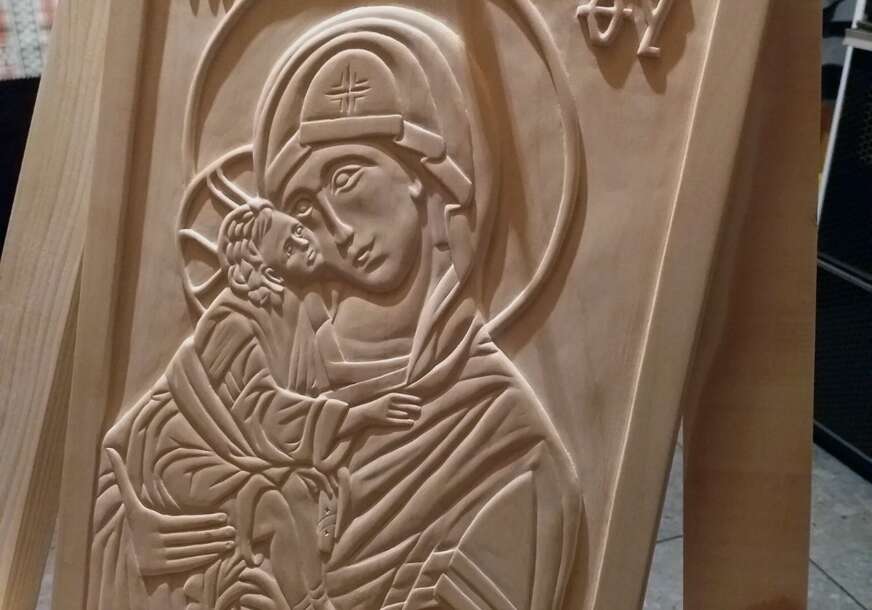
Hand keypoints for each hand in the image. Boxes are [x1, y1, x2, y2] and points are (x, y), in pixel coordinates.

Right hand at [106, 448, 236, 575]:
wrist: (125, 555)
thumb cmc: (135, 522)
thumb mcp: (130, 502)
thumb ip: (122, 477)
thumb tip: (108, 448)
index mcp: (148, 522)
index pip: (183, 522)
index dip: (205, 520)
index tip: (224, 517)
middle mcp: (151, 540)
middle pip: (188, 537)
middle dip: (213, 533)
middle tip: (233, 530)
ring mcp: (156, 557)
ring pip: (190, 551)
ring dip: (213, 547)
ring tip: (230, 541)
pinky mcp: (160, 570)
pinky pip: (186, 564)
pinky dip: (204, 559)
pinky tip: (218, 553)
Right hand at [342, 393, 421, 434]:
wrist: (365, 413)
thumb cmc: (379, 405)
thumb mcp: (387, 399)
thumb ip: (399, 400)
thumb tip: (412, 400)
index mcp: (390, 396)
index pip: (404, 397)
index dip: (412, 399)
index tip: (420, 400)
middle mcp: (389, 403)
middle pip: (405, 406)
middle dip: (414, 407)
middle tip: (420, 409)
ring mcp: (386, 412)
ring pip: (402, 414)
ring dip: (410, 414)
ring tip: (418, 415)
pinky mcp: (385, 420)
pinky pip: (397, 421)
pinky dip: (405, 422)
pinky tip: (412, 422)